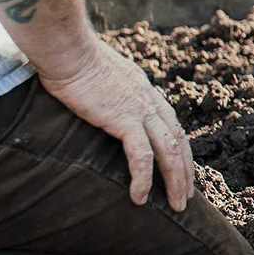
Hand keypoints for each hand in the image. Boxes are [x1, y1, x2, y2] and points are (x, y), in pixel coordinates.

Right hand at [41, 40, 194, 210]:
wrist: (67, 48)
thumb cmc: (72, 57)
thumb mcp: (100, 74)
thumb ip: (107, 89)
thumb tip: (97, 97)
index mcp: (144, 90)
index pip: (171, 125)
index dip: (179, 150)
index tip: (182, 171)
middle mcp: (148, 99)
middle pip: (178, 140)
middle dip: (185, 172)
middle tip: (186, 197)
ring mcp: (139, 109)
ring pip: (169, 151)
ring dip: (175, 181)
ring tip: (177, 206)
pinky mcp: (123, 118)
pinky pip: (141, 155)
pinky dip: (144, 178)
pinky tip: (140, 197)